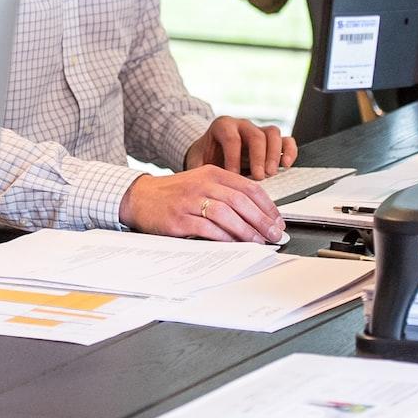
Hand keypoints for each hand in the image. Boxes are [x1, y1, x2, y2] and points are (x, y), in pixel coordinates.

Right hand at [118, 166, 284, 241]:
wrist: (140, 197)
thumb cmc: (174, 193)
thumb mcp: (201, 183)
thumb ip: (226, 193)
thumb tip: (256, 215)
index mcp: (212, 172)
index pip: (249, 187)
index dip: (267, 206)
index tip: (277, 221)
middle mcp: (202, 184)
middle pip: (240, 201)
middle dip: (261, 220)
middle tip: (273, 234)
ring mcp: (190, 201)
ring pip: (226, 214)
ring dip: (246, 231)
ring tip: (258, 242)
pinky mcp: (179, 218)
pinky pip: (207, 228)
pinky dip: (224, 238)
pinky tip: (234, 244)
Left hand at [184, 117, 297, 178]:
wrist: (211, 152)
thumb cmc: (205, 157)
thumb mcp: (197, 162)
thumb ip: (199, 171)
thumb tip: (200, 187)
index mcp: (223, 126)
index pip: (231, 138)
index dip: (234, 157)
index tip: (233, 175)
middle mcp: (242, 126)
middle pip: (256, 135)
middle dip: (258, 157)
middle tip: (258, 177)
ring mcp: (259, 131)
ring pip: (273, 134)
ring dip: (274, 155)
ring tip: (270, 174)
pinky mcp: (272, 141)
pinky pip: (286, 140)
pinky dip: (290, 152)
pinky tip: (286, 166)